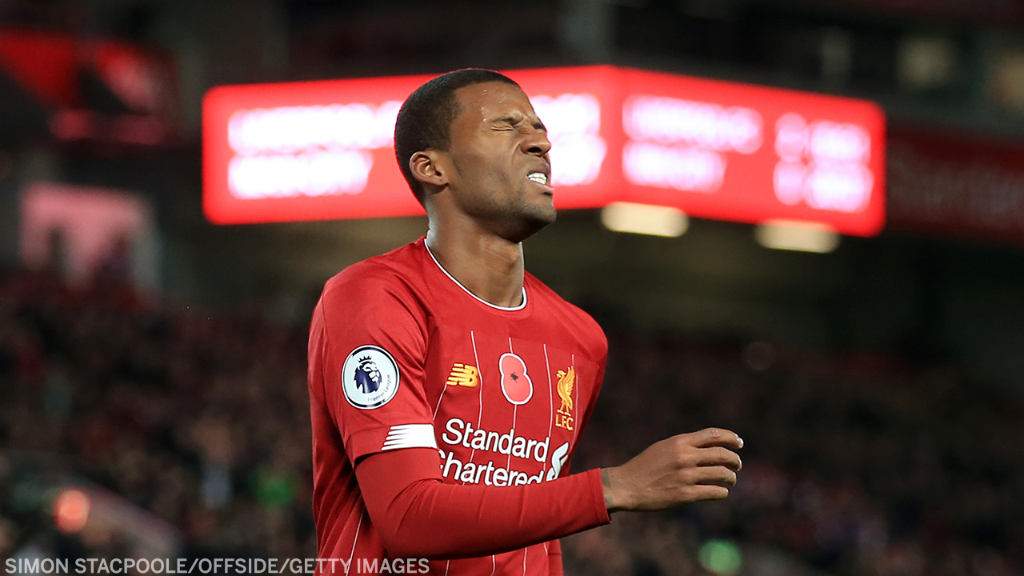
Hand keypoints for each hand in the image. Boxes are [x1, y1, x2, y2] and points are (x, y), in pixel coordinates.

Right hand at [601, 428, 742, 511]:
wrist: (626, 486)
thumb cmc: (644, 467)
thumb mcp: (663, 447)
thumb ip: (684, 445)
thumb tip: (708, 446)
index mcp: (680, 442)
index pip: (714, 435)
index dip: (731, 437)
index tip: (739, 443)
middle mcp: (685, 456)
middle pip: (722, 455)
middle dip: (735, 460)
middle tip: (737, 466)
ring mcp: (686, 476)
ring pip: (722, 474)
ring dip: (731, 478)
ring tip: (730, 480)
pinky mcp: (686, 495)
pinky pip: (715, 492)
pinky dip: (722, 492)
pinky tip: (720, 492)